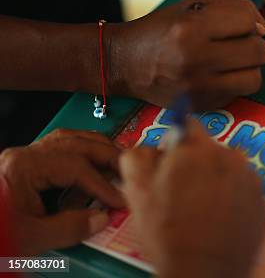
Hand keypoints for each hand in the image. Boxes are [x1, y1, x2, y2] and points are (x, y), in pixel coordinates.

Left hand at [0, 129, 123, 254]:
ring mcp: (22, 157)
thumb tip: (102, 218)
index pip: (74, 167)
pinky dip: (81, 151)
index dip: (101, 184)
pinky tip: (93, 160)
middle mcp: (23, 155)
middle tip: (129, 169)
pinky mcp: (23, 166)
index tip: (119, 200)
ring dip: (96, 147)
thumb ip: (69, 228)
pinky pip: (59, 147)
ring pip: (68, 138)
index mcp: (23, 167)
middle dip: (106, 155)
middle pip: (75, 142)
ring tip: (117, 159)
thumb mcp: (29, 238)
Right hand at [108, 0, 264, 109]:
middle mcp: (195, 59)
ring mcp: (199, 87)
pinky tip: (218, 74)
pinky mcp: (201, 105)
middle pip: (258, 52)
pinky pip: (239, 94)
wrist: (125, 62)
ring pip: (255, 79)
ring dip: (250, 68)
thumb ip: (234, 9)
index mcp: (191, 28)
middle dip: (256, 45)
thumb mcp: (193, 6)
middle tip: (241, 44)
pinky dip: (236, 83)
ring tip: (233, 61)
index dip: (252, 22)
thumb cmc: (162, 29)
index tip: (244, 26)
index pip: (248, 22)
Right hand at [120, 119, 264, 277]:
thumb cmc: (166, 232)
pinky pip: (246, 185)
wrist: (204, 271)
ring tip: (206, 205)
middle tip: (186, 190)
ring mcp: (249, 176)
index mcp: (194, 149)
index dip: (176, 141)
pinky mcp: (263, 197)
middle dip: (197, 160)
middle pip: (209, 146)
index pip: (187, 124)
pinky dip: (236, 194)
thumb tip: (152, 145)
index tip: (172, 161)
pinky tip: (223, 215)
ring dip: (218, 175)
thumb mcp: (137, 192)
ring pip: (230, 165)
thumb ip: (138, 156)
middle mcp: (227, 155)